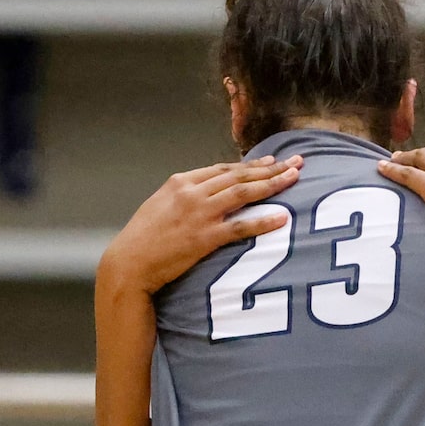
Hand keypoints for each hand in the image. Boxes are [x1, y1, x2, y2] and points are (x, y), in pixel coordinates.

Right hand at [98, 155, 303, 295]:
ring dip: (272, 184)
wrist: (129, 263)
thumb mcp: (160, 207)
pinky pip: (241, 226)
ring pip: (243, 193)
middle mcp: (192, 193)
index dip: (250, 165)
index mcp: (180, 183)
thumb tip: (205, 196)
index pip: (222, 170)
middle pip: (238, 176)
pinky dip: (264, 220)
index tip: (271, 162)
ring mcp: (199, 214)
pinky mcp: (205, 237)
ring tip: (295, 178)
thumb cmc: (143, 239)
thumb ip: (184, 198)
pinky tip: (283, 218)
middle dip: (270, 168)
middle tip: (295, 163)